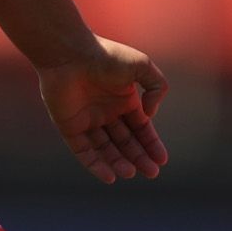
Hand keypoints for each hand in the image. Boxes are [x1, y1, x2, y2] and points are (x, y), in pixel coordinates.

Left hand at [37, 36, 168, 183]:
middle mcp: (106, 112)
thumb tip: (149, 115)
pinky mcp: (69, 127)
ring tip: (130, 173)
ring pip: (106, 149)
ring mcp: (87, 120)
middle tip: (151, 173)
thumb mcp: (142, 66)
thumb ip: (157, 87)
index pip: (140, 128)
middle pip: (125, 142)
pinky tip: (110, 177)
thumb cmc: (106, 56)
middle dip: (139, 158)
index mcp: (123, 99)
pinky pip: (84, 151)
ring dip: (119, 163)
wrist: (70, 53)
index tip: (161, 160)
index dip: (151, 144)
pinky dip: (96, 165)